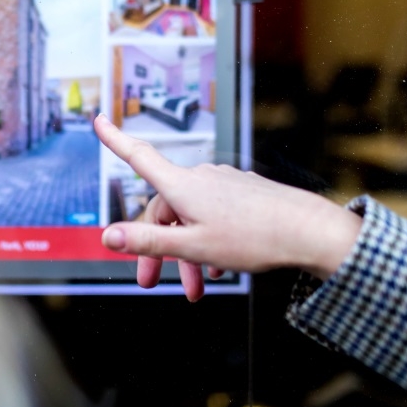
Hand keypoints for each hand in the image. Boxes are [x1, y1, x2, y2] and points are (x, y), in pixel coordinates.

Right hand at [94, 115, 361, 299]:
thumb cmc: (253, 238)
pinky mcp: (243, 193)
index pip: (138, 156)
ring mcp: (223, 184)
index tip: (98, 119)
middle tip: (151, 282)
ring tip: (197, 287)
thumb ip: (147, 242)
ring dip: (186, 252)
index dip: (114, 139)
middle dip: (156, 247)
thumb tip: (107, 236)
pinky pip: (213, 215)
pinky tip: (219, 268)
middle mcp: (200, 178)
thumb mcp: (192, 247)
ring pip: (190, 216)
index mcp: (182, 186)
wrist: (308, 231)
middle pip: (163, 208)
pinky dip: (207, 240)